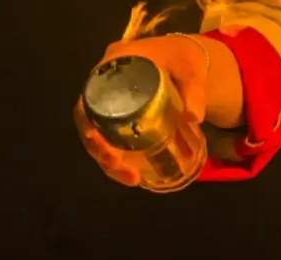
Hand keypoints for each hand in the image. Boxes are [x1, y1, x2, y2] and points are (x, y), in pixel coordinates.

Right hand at [76, 35, 210, 187]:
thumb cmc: (183, 60)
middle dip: (99, 147)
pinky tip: (135, 176)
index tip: (96, 138)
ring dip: (110, 160)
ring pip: (101, 136)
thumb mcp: (191, 70)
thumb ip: (194, 90)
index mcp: (114, 66)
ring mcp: (114, 105)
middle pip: (90, 120)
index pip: (89, 94)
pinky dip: (122, 160)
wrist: (184, 60)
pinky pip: (115, 141)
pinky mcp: (124, 120)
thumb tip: (194, 116)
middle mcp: (106, 86)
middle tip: (118, 166)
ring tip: (131, 179)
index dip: (87, 118)